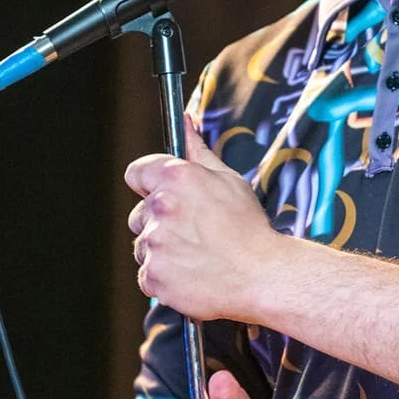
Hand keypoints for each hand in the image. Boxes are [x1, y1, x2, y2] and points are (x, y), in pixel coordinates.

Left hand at [126, 120, 279, 319]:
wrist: (261, 275)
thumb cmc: (248, 228)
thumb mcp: (228, 180)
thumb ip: (198, 151)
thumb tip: (185, 124)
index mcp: (177, 178)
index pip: (137, 172)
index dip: (148, 182)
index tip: (157, 191)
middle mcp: (160, 208)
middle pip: (139, 212)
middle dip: (159, 220)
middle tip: (192, 229)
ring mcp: (154, 243)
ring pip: (144, 244)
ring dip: (162, 248)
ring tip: (196, 252)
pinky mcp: (152, 275)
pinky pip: (147, 273)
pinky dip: (164, 275)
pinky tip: (191, 271)